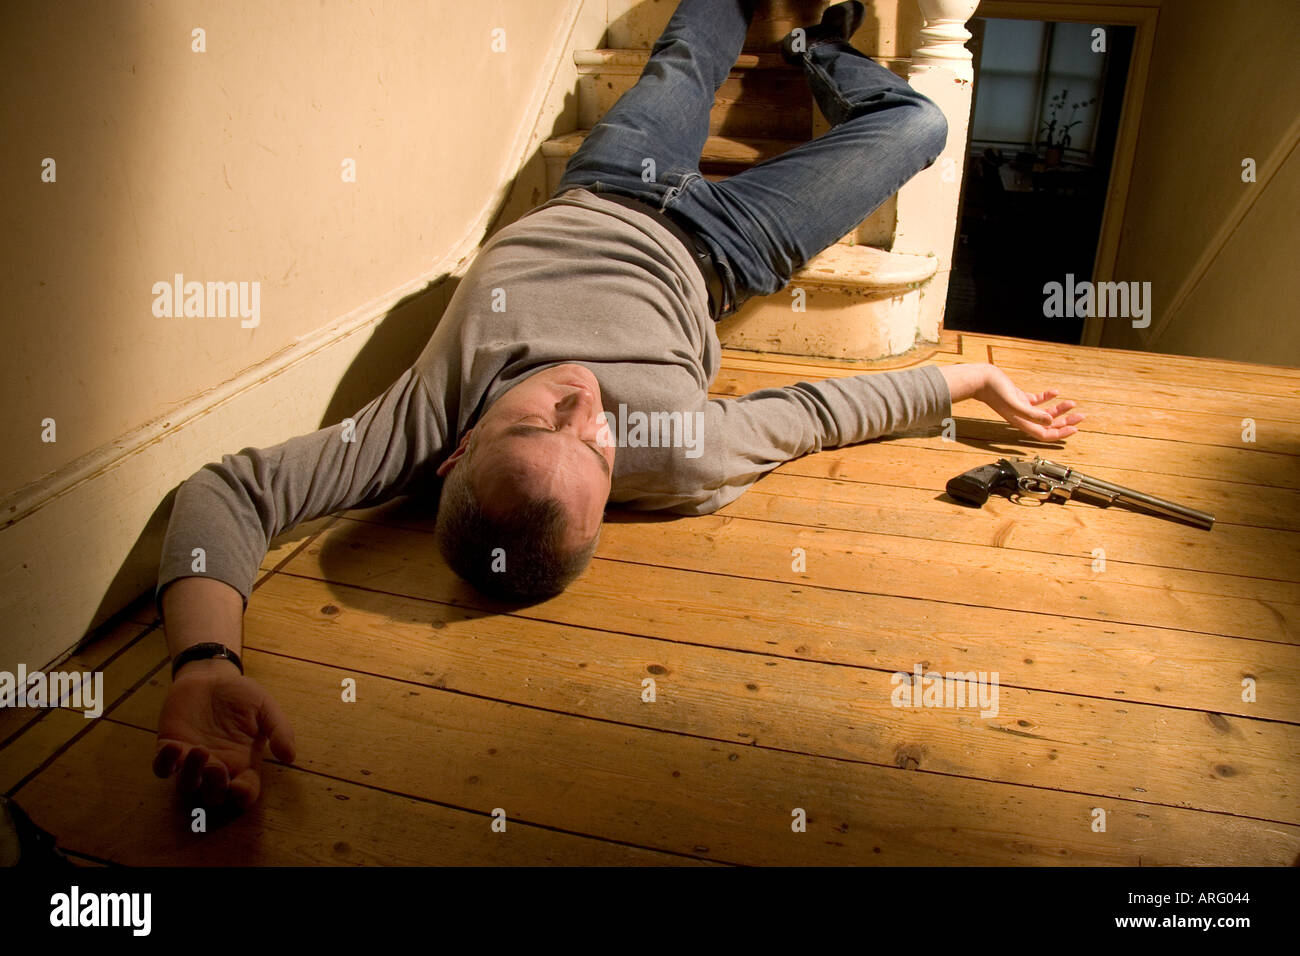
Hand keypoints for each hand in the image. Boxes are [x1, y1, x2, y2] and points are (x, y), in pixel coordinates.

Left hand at [153, 659, 295, 809]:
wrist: (211, 676)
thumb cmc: (241, 695)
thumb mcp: (266, 708)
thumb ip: (280, 730)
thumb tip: (289, 757)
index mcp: (243, 762)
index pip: (245, 791)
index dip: (243, 796)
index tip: (241, 787)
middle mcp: (218, 767)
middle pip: (213, 795)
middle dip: (214, 788)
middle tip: (216, 767)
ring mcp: (192, 760)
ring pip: (187, 785)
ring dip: (192, 775)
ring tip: (199, 751)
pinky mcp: (171, 747)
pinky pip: (162, 768)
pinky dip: (165, 764)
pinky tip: (174, 748)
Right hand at [977, 365, 1083, 441]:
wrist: (981, 380)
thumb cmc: (994, 392)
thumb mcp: (1015, 403)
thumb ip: (1032, 414)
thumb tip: (1050, 421)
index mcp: (1022, 422)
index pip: (1044, 434)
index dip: (1060, 434)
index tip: (1074, 429)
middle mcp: (1023, 418)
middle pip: (1048, 425)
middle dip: (1065, 422)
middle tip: (1080, 417)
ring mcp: (1021, 408)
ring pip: (1044, 413)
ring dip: (1059, 410)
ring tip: (1072, 404)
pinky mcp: (1019, 397)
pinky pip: (1037, 401)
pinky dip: (1047, 398)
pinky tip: (1055, 392)